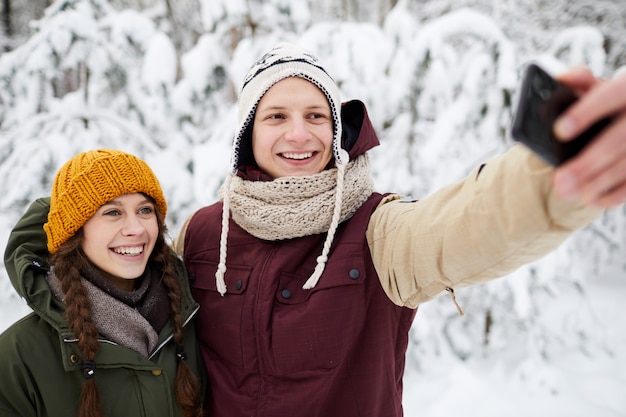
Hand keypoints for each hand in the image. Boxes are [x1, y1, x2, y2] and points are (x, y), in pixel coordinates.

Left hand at [552, 67, 625, 208]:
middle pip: (618, 139)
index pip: (609, 96)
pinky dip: (616, 194)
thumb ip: (581, 81)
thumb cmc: (614, 100)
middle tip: (559, 180)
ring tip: (568, 193)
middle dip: (587, 163)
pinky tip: (592, 200)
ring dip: (597, 182)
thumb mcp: (601, 86)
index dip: (586, 112)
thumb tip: (561, 79)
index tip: (559, 130)